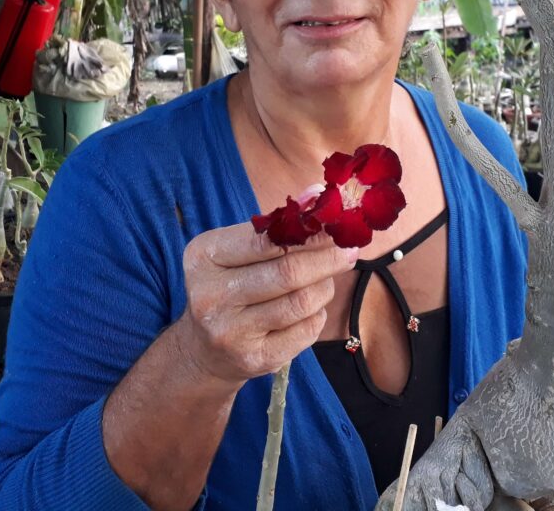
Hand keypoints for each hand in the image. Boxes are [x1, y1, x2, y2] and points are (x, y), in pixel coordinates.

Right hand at [178, 223, 357, 386]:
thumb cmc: (231, 285)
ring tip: (328, 278)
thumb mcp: (240, 250)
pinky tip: (312, 308)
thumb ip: (277, 223)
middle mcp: (210, 295)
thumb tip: (318, 195)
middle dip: (327, 259)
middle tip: (349, 250)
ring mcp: (231, 332)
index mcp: (203, 257)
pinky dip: (318, 315)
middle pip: (287, 272)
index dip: (307, 231)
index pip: (264, 240)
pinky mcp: (255, 359)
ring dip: (324, 287)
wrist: (204, 349)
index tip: (335, 224)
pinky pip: (305, 331)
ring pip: (301, 302)